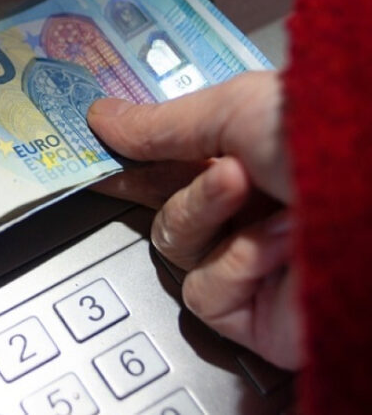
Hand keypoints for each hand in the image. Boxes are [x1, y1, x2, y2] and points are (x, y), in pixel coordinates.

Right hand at [87, 71, 302, 369]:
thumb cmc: (326, 137)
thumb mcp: (233, 109)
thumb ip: (161, 124)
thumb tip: (101, 119)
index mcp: (241, 156)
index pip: (166, 165)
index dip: (129, 162)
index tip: (93, 157)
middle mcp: (244, 208)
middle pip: (164, 211)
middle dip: (189, 193)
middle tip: (228, 174)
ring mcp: (249, 261)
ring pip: (176, 249)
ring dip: (213, 220)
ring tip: (270, 206)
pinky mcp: (255, 312)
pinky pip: (203, 293)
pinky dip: (236, 267)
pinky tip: (281, 246)